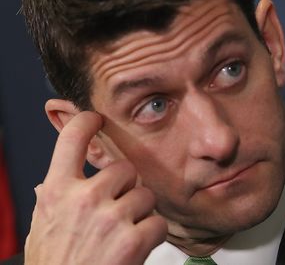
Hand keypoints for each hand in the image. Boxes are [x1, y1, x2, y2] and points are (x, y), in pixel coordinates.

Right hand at [24, 111, 166, 264]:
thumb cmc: (56, 264)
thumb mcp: (43, 225)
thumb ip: (51, 198)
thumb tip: (50, 181)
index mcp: (59, 191)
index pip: (71, 139)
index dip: (85, 122)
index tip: (95, 119)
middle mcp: (84, 198)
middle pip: (124, 168)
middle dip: (126, 186)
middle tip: (116, 207)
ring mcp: (110, 218)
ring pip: (144, 194)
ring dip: (139, 211)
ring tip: (123, 230)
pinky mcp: (132, 240)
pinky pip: (157, 221)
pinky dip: (152, 232)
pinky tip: (136, 244)